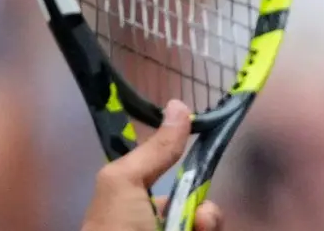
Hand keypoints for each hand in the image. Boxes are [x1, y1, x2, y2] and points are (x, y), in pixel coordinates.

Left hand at [82, 101, 221, 230]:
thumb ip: (157, 149)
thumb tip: (180, 105)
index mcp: (140, 202)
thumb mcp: (126, 181)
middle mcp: (160, 223)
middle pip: (204, 210)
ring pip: (210, 225)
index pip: (183, 188)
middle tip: (196, 222)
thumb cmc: (113, 228)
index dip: (197, 185)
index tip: (206, 183)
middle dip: (206, 213)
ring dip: (208, 226)